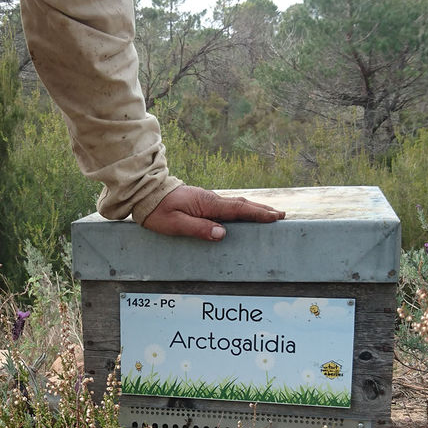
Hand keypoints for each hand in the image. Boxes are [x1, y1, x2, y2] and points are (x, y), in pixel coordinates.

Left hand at [142, 185, 284, 240]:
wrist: (146, 193)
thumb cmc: (158, 211)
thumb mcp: (175, 224)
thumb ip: (199, 229)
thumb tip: (222, 234)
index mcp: (207, 204)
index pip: (238, 209)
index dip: (258, 214)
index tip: (275, 217)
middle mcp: (211, 199)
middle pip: (242, 205)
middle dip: (262, 210)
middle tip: (281, 215)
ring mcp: (207, 200)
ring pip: (236, 204)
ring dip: (254, 209)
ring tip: (270, 214)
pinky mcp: (203, 202)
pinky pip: (228, 206)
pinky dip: (242, 209)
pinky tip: (245, 214)